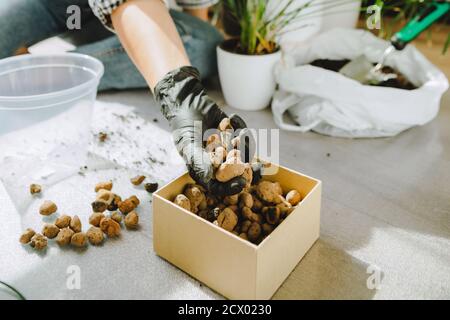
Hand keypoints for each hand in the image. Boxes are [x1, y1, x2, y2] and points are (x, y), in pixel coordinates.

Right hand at [155, 67, 251, 195]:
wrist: (187, 102)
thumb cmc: (183, 126)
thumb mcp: (187, 144)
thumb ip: (198, 161)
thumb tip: (209, 177)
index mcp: (204, 170)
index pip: (218, 185)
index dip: (230, 187)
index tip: (242, 183)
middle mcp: (217, 162)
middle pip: (236, 173)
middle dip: (248, 169)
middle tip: (256, 166)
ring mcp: (227, 148)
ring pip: (245, 153)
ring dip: (245, 144)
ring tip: (239, 133)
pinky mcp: (233, 134)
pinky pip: (244, 136)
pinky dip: (240, 126)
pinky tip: (231, 117)